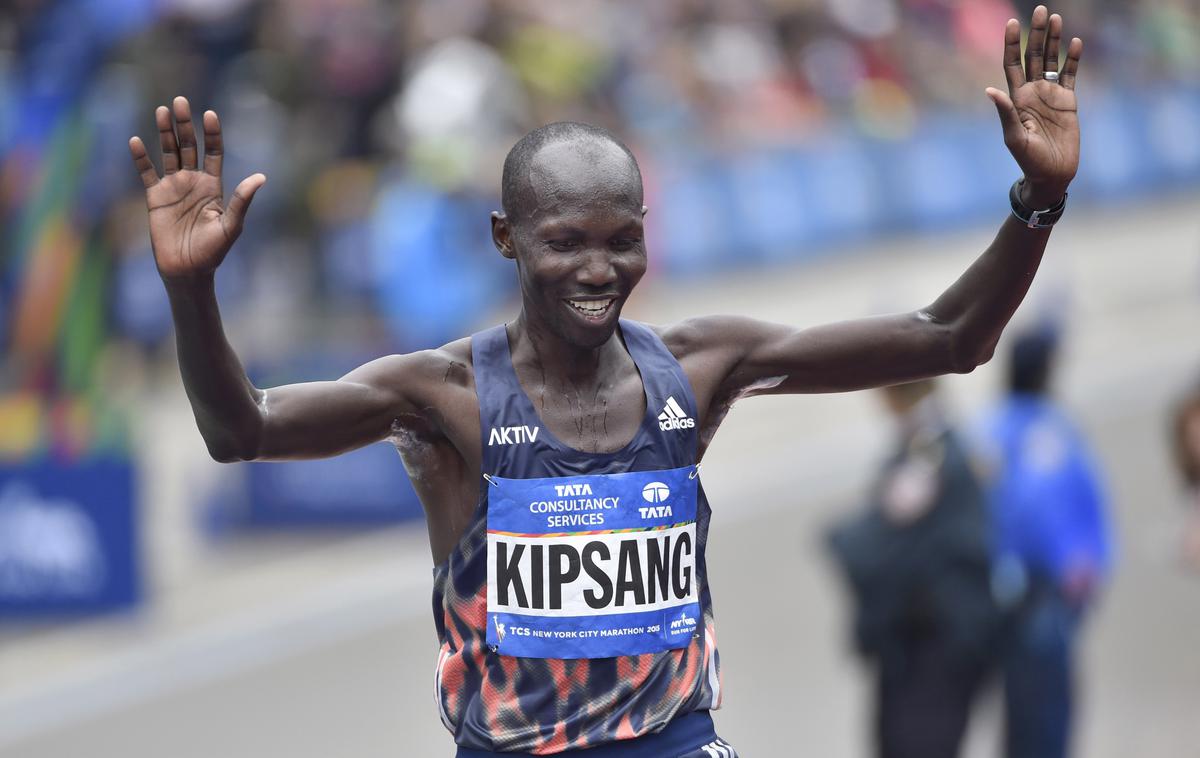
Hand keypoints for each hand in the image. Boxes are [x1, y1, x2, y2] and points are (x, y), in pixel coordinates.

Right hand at [128, 96, 265, 280]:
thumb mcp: (231, 225)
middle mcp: (193, 181)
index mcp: (214, 186)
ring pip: (169, 153)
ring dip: (164, 133)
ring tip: (162, 111)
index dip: (212, 133)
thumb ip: (242, 200)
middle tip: (180, 101)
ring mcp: (173, 187)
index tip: (210, 114)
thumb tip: (261, 178)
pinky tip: (136, 141)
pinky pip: (146, 172)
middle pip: (189, 146)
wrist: (187, 270)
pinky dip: (141, 158)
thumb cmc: (213, 252)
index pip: (213, 152)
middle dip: (185, 124)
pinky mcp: (154, 197)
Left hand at [986, 6, 1081, 207]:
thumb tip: (991, 90)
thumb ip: (1005, 113)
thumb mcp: (1015, 138)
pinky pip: (1071, 75)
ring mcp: (1050, 95)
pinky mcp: (1068, 102)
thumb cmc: (1029, 160)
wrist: (1052, 174)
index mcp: (1016, 99)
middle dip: (1036, 34)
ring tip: (1055, 18)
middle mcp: (1032, 92)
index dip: (1011, 44)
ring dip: (1053, 41)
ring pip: (1051, 61)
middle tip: (1040, 10)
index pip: (1012, 64)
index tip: (1011, 23)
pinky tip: (1074, 43)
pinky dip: (1072, 60)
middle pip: (1033, 56)